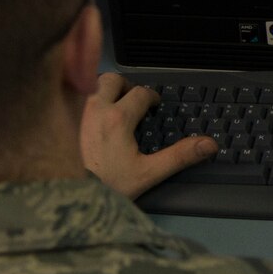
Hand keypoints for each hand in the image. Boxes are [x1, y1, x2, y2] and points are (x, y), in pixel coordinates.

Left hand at [80, 73, 216, 199]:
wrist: (69, 194)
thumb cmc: (109, 185)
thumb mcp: (148, 173)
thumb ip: (179, 157)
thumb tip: (209, 144)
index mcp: (118, 117)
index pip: (141, 93)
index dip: (151, 97)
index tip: (154, 105)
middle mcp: (96, 108)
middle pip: (112, 79)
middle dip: (125, 86)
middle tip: (132, 100)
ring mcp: (76, 112)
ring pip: (91, 85)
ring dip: (104, 90)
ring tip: (112, 105)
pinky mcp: (63, 120)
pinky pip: (74, 97)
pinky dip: (85, 100)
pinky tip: (90, 117)